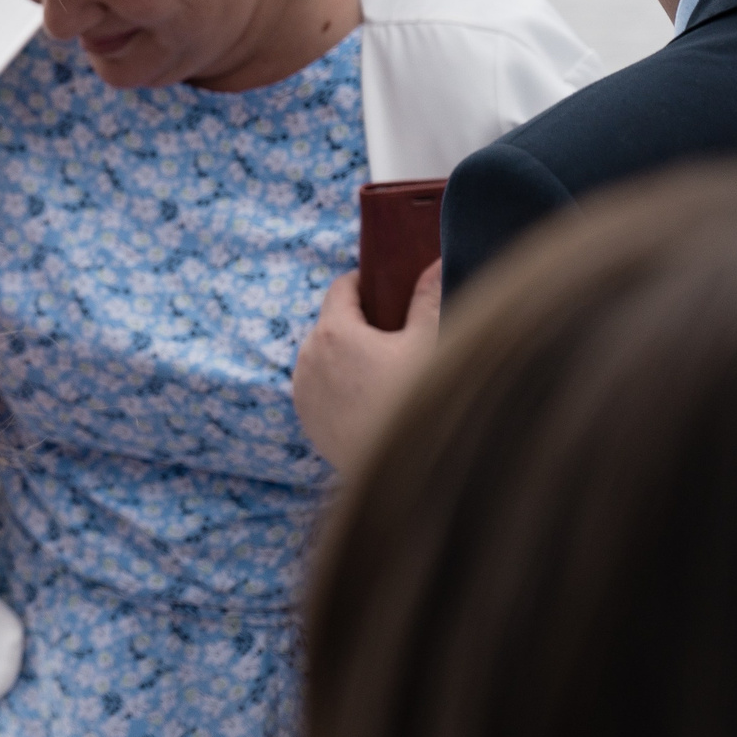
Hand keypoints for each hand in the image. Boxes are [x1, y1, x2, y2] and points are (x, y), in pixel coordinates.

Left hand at [292, 261, 441, 480]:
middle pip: (332, 321)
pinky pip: (321, 385)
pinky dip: (340, 382)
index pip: (342, 287)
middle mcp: (307, 357)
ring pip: (324, 355)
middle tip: (399, 333)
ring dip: (349, 353)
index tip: (390, 288)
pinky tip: (372, 395)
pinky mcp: (307, 417)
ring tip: (387, 367)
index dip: (368, 282)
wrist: (408, 473)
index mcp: (333, 332)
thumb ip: (428, 298)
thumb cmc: (419, 401)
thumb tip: (432, 262)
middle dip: (361, 321)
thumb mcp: (430, 343)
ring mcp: (303, 390)